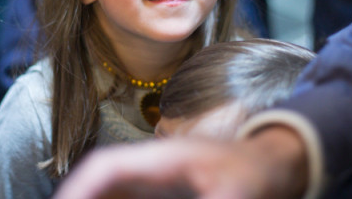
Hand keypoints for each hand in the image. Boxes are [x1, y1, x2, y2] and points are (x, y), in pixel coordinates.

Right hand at [54, 125, 307, 198]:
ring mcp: (154, 181)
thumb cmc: (255, 171)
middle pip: (99, 183)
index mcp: (161, 157)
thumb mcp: (236, 195)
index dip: (77, 188)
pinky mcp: (162, 194)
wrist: (274, 161)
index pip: (104, 165)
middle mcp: (149, 167)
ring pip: (110, 193)